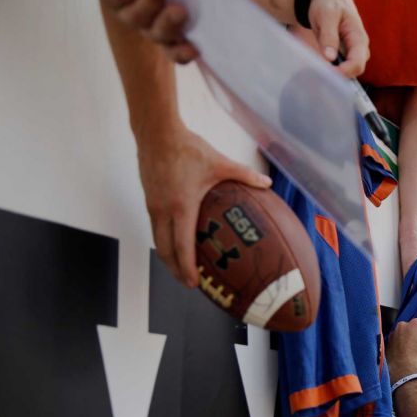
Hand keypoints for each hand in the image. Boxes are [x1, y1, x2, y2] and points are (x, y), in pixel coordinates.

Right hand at [136, 124, 271, 286]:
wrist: (156, 132)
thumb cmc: (188, 148)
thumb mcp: (220, 163)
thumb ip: (245, 175)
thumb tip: (267, 182)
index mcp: (181, 206)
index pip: (182, 246)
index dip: (186, 267)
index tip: (193, 283)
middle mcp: (163, 210)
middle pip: (165, 250)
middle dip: (176, 269)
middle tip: (189, 282)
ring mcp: (153, 205)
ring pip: (157, 239)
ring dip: (168, 256)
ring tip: (181, 266)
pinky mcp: (149, 198)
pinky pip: (155, 226)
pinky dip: (164, 239)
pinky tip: (175, 239)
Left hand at [307, 0, 369, 76]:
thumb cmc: (328, 2)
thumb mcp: (326, 15)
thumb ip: (329, 36)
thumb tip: (330, 58)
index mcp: (359, 37)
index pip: (358, 63)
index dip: (344, 72)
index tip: (326, 74)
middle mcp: (360, 47)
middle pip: (354, 71)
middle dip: (339, 76)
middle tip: (318, 75)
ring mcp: (353, 52)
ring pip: (348, 71)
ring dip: (335, 74)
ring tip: (316, 71)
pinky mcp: (345, 54)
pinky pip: (341, 67)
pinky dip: (331, 70)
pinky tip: (318, 67)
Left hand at [387, 319, 416, 383]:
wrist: (405, 378)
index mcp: (415, 324)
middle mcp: (401, 327)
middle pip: (413, 332)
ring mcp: (392, 337)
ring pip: (404, 340)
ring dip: (408, 347)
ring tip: (414, 359)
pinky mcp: (385, 348)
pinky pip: (396, 348)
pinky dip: (400, 354)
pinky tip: (406, 362)